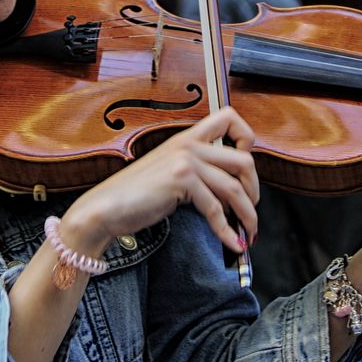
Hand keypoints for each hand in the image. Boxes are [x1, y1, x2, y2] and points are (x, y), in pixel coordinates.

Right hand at [59, 107, 258, 256]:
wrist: (106, 207)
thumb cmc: (136, 194)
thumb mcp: (171, 172)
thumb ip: (198, 170)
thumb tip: (232, 190)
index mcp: (187, 137)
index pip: (229, 118)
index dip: (246, 138)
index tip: (247, 164)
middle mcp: (188, 144)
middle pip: (243, 160)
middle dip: (254, 189)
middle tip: (251, 209)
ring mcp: (185, 161)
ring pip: (234, 188)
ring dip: (247, 215)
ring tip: (248, 232)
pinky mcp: (181, 181)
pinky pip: (215, 209)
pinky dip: (227, 231)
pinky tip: (232, 243)